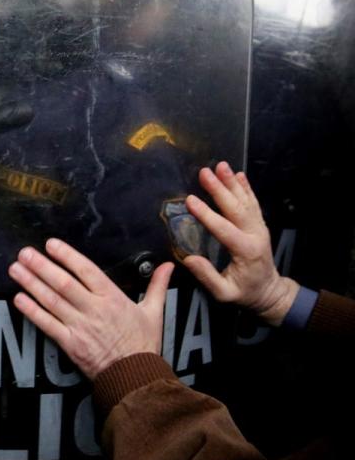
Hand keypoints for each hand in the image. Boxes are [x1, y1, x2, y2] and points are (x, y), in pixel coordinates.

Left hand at [10, 239, 173, 379]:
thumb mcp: (154, 313)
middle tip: (24, 253)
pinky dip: (32, 311)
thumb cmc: (143, 345)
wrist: (136, 378)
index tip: (51, 244)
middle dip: (41, 266)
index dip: (67, 256)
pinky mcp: (70, 344)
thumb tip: (170, 265)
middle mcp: (94, 310)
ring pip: (52, 301)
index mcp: (113, 298)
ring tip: (15, 269)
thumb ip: (157, 286)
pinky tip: (19, 299)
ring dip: (31, 284)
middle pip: (64, 284)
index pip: (87, 271)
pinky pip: (48, 325)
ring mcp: (80, 327)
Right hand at [182, 162, 298, 325]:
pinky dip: (246, 188)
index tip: (190, 200)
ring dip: (232, 182)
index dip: (206, 214)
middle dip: (219, 189)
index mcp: (245, 251)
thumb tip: (189, 259)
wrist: (270, 293)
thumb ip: (208, 277)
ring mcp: (259, 228)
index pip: (224, 229)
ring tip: (221, 165)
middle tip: (205, 173)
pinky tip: (239, 175)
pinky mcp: (259, 225)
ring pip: (246, 201)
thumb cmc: (244, 294)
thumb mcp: (224, 294)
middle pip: (236, 208)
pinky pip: (253, 203)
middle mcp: (255, 235)